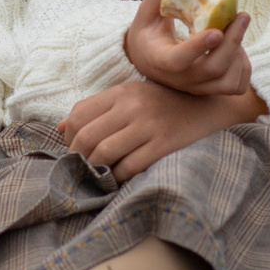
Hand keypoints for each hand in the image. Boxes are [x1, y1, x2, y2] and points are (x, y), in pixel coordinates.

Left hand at [61, 82, 265, 180]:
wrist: (209, 108)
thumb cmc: (165, 105)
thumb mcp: (132, 97)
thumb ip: (98, 109)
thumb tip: (60, 128)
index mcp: (122, 92)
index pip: (79, 114)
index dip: (69, 137)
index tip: (74, 149)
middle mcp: (133, 106)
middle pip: (87, 136)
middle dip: (78, 157)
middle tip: (81, 168)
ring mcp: (148, 125)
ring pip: (104, 153)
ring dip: (95, 169)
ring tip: (97, 175)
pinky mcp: (163, 145)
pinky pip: (129, 166)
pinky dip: (118, 176)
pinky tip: (119, 178)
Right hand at [122, 0, 254, 97]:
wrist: (147, 63)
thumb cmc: (148, 35)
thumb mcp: (147, 13)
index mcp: (161, 60)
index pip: (179, 60)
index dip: (198, 47)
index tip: (216, 31)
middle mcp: (181, 79)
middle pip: (213, 68)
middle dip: (233, 41)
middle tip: (242, 16)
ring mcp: (197, 88)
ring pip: (228, 81)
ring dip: (239, 54)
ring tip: (236, 29)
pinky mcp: (210, 91)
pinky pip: (236, 85)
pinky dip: (243, 67)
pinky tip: (236, 47)